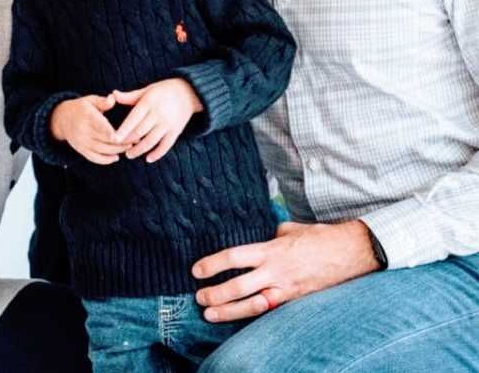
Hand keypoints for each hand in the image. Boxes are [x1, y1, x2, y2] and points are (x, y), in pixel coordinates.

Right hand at [49, 93, 124, 164]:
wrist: (62, 119)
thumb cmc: (81, 107)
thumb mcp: (90, 100)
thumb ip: (103, 101)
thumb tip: (113, 98)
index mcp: (87, 116)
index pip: (101, 126)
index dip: (112, 133)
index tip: (124, 136)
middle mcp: (83, 131)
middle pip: (104, 140)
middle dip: (121, 142)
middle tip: (135, 140)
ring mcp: (81, 142)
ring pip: (101, 150)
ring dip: (117, 151)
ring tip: (129, 147)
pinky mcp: (81, 150)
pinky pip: (94, 158)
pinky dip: (106, 160)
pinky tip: (116, 157)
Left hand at [112, 78, 203, 161]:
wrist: (188, 93)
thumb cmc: (162, 91)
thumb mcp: (146, 91)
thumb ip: (130, 96)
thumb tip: (113, 94)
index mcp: (148, 102)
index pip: (133, 118)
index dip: (123, 130)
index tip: (113, 139)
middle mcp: (158, 114)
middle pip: (140, 131)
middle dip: (128, 141)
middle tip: (118, 147)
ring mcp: (168, 124)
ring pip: (151, 141)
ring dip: (139, 150)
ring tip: (129, 154)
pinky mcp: (176, 131)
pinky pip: (166, 145)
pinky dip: (157, 154)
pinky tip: (148, 159)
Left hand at [193, 220, 378, 321]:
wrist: (351, 252)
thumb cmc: (320, 237)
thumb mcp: (291, 229)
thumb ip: (273, 234)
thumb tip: (266, 235)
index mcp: (271, 249)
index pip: (234, 257)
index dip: (213, 264)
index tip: (197, 270)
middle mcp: (275, 271)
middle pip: (238, 286)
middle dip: (216, 293)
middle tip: (199, 297)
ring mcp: (286, 289)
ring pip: (252, 304)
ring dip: (228, 311)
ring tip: (209, 314)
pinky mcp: (296, 300)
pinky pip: (270, 311)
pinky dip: (252, 315)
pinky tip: (238, 319)